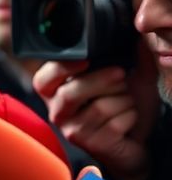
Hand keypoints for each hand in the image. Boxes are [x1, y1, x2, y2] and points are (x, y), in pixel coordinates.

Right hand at [33, 60, 154, 179]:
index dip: (60, 69)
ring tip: (126, 101)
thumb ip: (130, 56)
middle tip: (121, 74)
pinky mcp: (92, 145)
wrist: (137, 139)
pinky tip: (129, 119)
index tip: (84, 61)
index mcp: (57, 92)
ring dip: (123, 100)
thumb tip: (137, 34)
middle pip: (70, 94)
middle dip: (102, 81)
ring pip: (98, 108)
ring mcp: (73, 131)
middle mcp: (58, 112)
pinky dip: (131, 116)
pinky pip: (114, 124)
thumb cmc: (123, 106)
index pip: (43, 80)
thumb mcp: (127, 77)